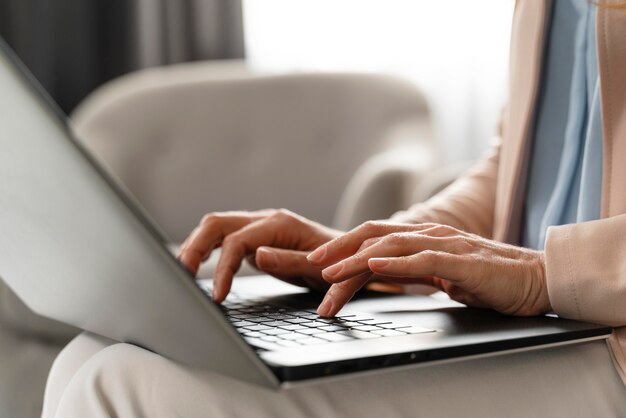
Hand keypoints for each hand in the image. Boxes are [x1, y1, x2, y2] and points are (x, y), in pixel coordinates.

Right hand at [178, 209, 340, 301]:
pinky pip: (224, 237)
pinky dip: (207, 248)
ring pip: (216, 226)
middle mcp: (265, 219)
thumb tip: (257, 255)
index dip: (223, 268)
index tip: (217, 295)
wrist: (351, 257)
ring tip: (181, 271)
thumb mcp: (319, 268)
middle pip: (217, 223)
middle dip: (195, 247)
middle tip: (181, 275)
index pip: (237, 241)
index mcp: (279, 224)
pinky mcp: (255, 238)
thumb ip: (289, 261)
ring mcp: (258, 227)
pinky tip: (197, 265)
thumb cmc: (339, 264)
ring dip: (195, 245)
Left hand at [307, 222, 550, 316]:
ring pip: (389, 246)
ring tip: (330, 273)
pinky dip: (394, 264)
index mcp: (421, 238)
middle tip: (309, 264)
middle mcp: (427, 235)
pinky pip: (420, 259)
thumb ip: (416, 269)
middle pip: (372, 236)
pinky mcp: (459, 260)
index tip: (318, 262)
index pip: (373, 238)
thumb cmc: (489, 278)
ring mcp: (443, 244)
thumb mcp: (443, 274)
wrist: (535, 279)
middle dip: (337, 249)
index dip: (343, 246)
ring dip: (355, 260)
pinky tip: (373, 269)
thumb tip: (390, 275)